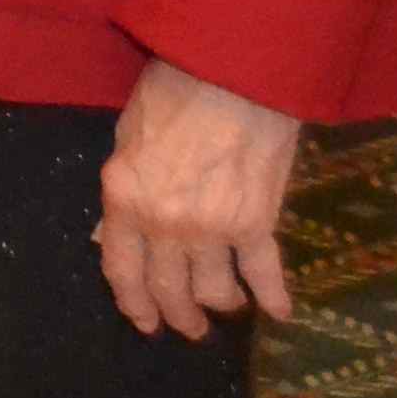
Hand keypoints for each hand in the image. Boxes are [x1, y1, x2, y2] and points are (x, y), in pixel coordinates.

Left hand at [96, 56, 302, 339]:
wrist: (231, 71)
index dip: (133, 303)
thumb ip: (125, 190)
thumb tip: (116, 232)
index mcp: (125, 199)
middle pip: (169, 289)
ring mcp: (213, 228)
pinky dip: (273, 297)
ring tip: (227, 308)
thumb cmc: (172, 89)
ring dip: (221, 306)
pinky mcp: (257, 223)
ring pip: (214, 291)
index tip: (144, 321)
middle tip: (188, 326)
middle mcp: (165, 224)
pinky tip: (280, 313)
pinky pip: (265, 274)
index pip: (122, 270)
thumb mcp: (127, 136)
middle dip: (178, 315)